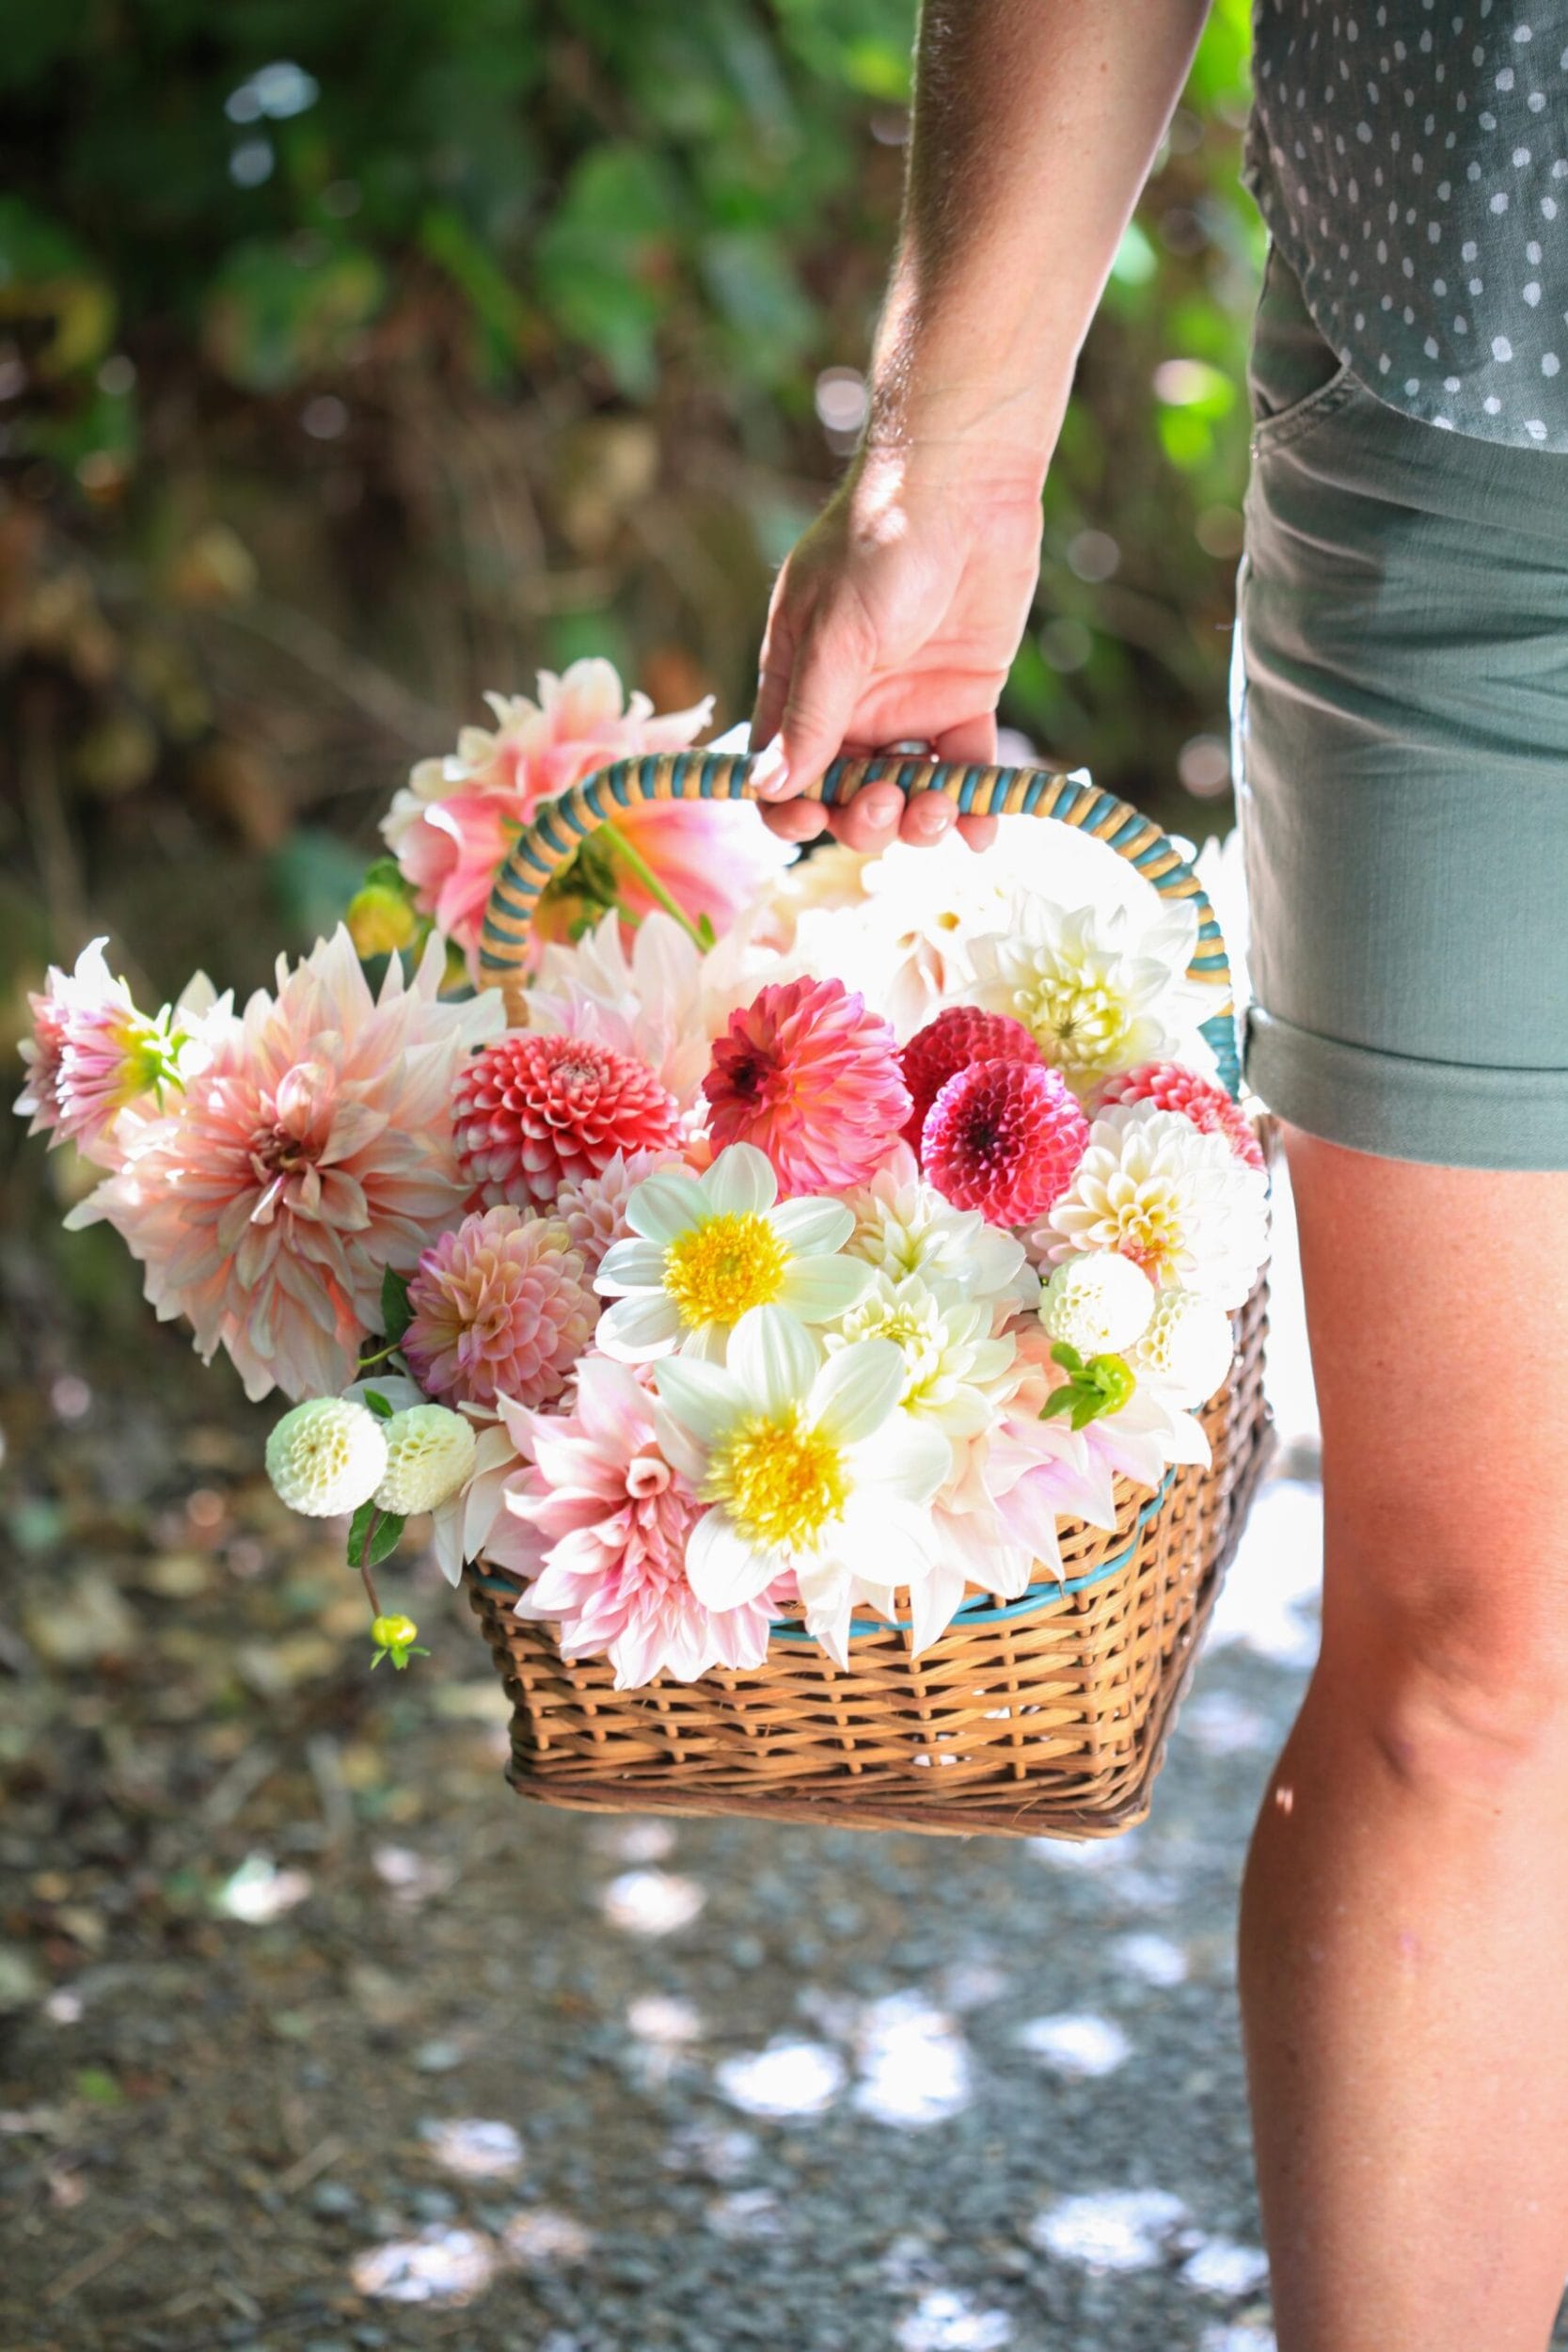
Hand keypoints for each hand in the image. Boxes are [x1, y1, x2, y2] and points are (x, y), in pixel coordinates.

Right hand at [748, 440, 1045, 854]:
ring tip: (939, 806)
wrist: (966, 484)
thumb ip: (810, 717)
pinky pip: (965, 771)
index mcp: (798, 687)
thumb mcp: (837, 635)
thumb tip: (769, 789)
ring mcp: (907, 707)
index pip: (781, 773)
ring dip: (919, 820)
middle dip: (863, 818)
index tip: (813, 820)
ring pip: (906, 795)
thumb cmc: (882, 545)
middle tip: (888, 800)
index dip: (792, 810)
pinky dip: (973, 807)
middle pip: (845, 797)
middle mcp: (849, 706)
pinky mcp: (963, 701)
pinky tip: (982, 829)